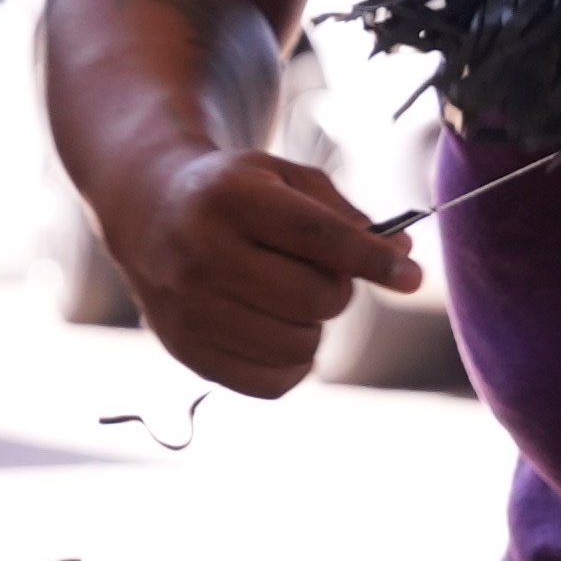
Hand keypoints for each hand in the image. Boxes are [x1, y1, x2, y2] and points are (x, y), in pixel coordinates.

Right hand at [98, 148, 419, 397]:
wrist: (148, 210)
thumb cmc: (236, 192)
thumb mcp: (284, 179)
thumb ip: (344, 217)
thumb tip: (404, 257)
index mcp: (229, 198)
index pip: (318, 237)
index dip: (373, 260)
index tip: (413, 277)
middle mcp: (201, 253)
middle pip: (313, 297)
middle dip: (339, 289)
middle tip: (325, 274)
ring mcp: (189, 307)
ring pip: (299, 344)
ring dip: (314, 325)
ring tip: (291, 297)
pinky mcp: (185, 350)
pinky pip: (272, 382)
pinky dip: (293, 362)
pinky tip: (278, 329)